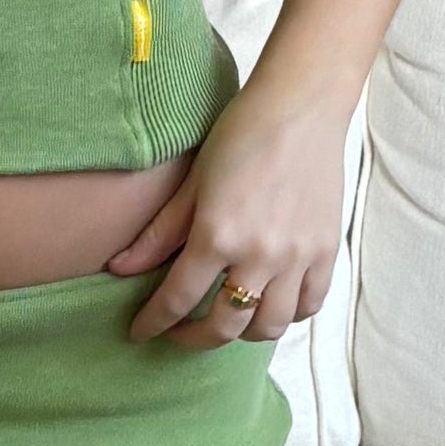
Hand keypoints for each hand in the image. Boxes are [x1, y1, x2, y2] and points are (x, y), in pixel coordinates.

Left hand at [107, 80, 345, 346]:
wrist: (301, 107)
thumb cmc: (241, 134)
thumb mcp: (192, 182)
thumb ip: (158, 233)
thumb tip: (118, 268)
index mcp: (218, 236)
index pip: (178, 300)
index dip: (154, 322)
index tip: (141, 332)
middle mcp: (259, 256)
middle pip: (224, 325)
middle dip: (194, 338)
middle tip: (179, 331)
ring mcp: (297, 258)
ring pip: (269, 326)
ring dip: (243, 332)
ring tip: (227, 319)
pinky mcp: (326, 251)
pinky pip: (308, 305)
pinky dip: (287, 315)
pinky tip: (270, 303)